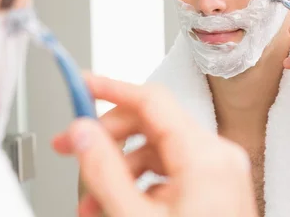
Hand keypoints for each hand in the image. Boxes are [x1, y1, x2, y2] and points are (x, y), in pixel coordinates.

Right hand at [52, 75, 257, 216]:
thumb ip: (103, 170)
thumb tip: (82, 133)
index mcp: (204, 156)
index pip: (150, 100)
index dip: (110, 88)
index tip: (82, 84)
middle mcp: (217, 157)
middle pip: (150, 125)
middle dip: (106, 138)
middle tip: (71, 149)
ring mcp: (218, 174)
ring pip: (155, 152)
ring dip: (118, 170)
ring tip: (91, 202)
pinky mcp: (213, 190)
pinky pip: (168, 173)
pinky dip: (139, 186)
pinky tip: (116, 208)